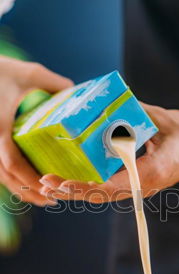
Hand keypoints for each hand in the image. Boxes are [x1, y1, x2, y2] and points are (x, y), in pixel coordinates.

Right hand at [0, 56, 72, 204]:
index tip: (49, 188)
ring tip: (42, 197)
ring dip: (20, 189)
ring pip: (0, 176)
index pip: (13, 162)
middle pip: (6, 177)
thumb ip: (54, 84)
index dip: (29, 180)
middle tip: (52, 200)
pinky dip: (11, 178)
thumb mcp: (29, 73)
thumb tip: (76, 93)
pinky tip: (25, 183)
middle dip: (28, 192)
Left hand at [39, 104, 178, 202]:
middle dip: (75, 191)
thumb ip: (138, 113)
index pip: (114, 185)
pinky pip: (113, 187)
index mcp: (152, 172)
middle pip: (104, 195)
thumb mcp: (165, 120)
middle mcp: (145, 184)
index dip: (87, 185)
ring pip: (106, 195)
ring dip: (79, 191)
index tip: (65, 182)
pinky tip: (75, 178)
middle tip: (48, 183)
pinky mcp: (141, 182)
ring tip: (54, 185)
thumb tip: (110, 104)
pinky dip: (92, 185)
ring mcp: (143, 186)